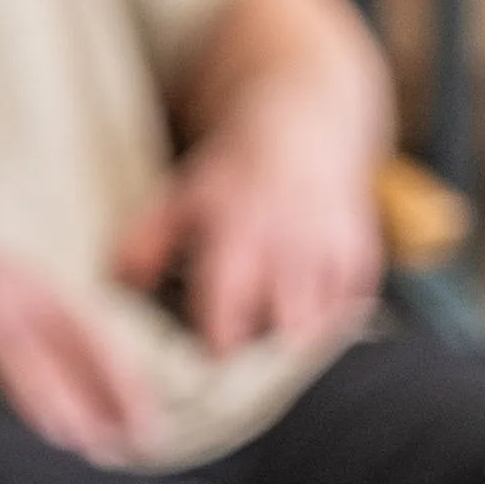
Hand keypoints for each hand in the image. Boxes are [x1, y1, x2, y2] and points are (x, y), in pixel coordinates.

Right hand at [0, 186, 152, 457]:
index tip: (151, 421)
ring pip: (65, 355)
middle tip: (151, 444)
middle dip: (127, 396)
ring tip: (113, 449)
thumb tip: (40, 394)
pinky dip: (42, 397)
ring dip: (92, 406)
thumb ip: (9, 347)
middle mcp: (32, 290)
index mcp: (38, 290)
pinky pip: (17, 360)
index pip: (100, 338)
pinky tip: (60, 430)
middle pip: (97, 346)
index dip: (130, 380)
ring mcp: (3, 298)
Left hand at [113, 106, 381, 355]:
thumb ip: (148, 242)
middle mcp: (288, 249)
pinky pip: (347, 314)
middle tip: (243, 344)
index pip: (227, 321)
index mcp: (238, 238)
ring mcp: (330, 254)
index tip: (206, 351)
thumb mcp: (182, 199)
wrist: (304, 131)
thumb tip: (123, 283)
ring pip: (317, 332)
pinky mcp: (360, 258)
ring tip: (272, 325)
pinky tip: (305, 303)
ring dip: (293, 338)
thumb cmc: (237, 174)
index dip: (215, 347)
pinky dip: (328, 320)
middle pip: (279, 336)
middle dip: (260, 352)